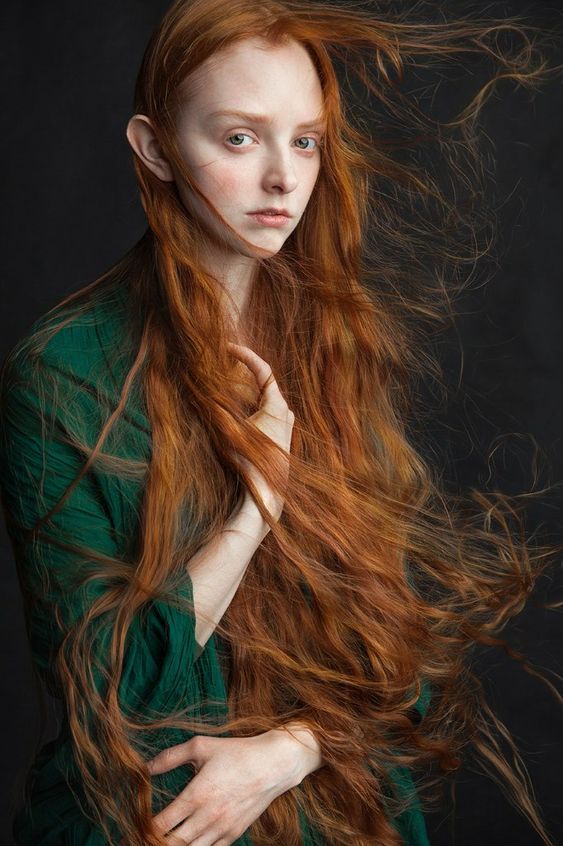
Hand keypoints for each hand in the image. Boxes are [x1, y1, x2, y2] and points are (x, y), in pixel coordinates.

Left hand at [142, 731, 303, 845]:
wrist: (273, 765)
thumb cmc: (236, 753)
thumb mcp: (201, 746)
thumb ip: (170, 757)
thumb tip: (145, 768)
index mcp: (196, 795)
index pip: (161, 825)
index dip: (144, 830)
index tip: (134, 828)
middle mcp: (207, 817)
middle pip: (172, 844)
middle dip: (155, 843)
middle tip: (143, 839)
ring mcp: (221, 829)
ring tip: (164, 841)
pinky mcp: (233, 835)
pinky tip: (188, 842)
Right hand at [227, 343, 294, 522]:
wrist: (265, 495)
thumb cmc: (248, 462)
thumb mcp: (229, 431)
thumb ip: (217, 408)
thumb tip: (199, 389)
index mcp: (278, 406)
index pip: (263, 370)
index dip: (245, 355)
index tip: (229, 348)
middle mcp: (287, 413)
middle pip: (265, 382)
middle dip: (245, 372)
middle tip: (226, 363)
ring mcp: (286, 426)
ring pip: (267, 398)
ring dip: (248, 390)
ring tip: (229, 384)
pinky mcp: (282, 438)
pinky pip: (267, 412)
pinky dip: (253, 405)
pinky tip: (239, 410)